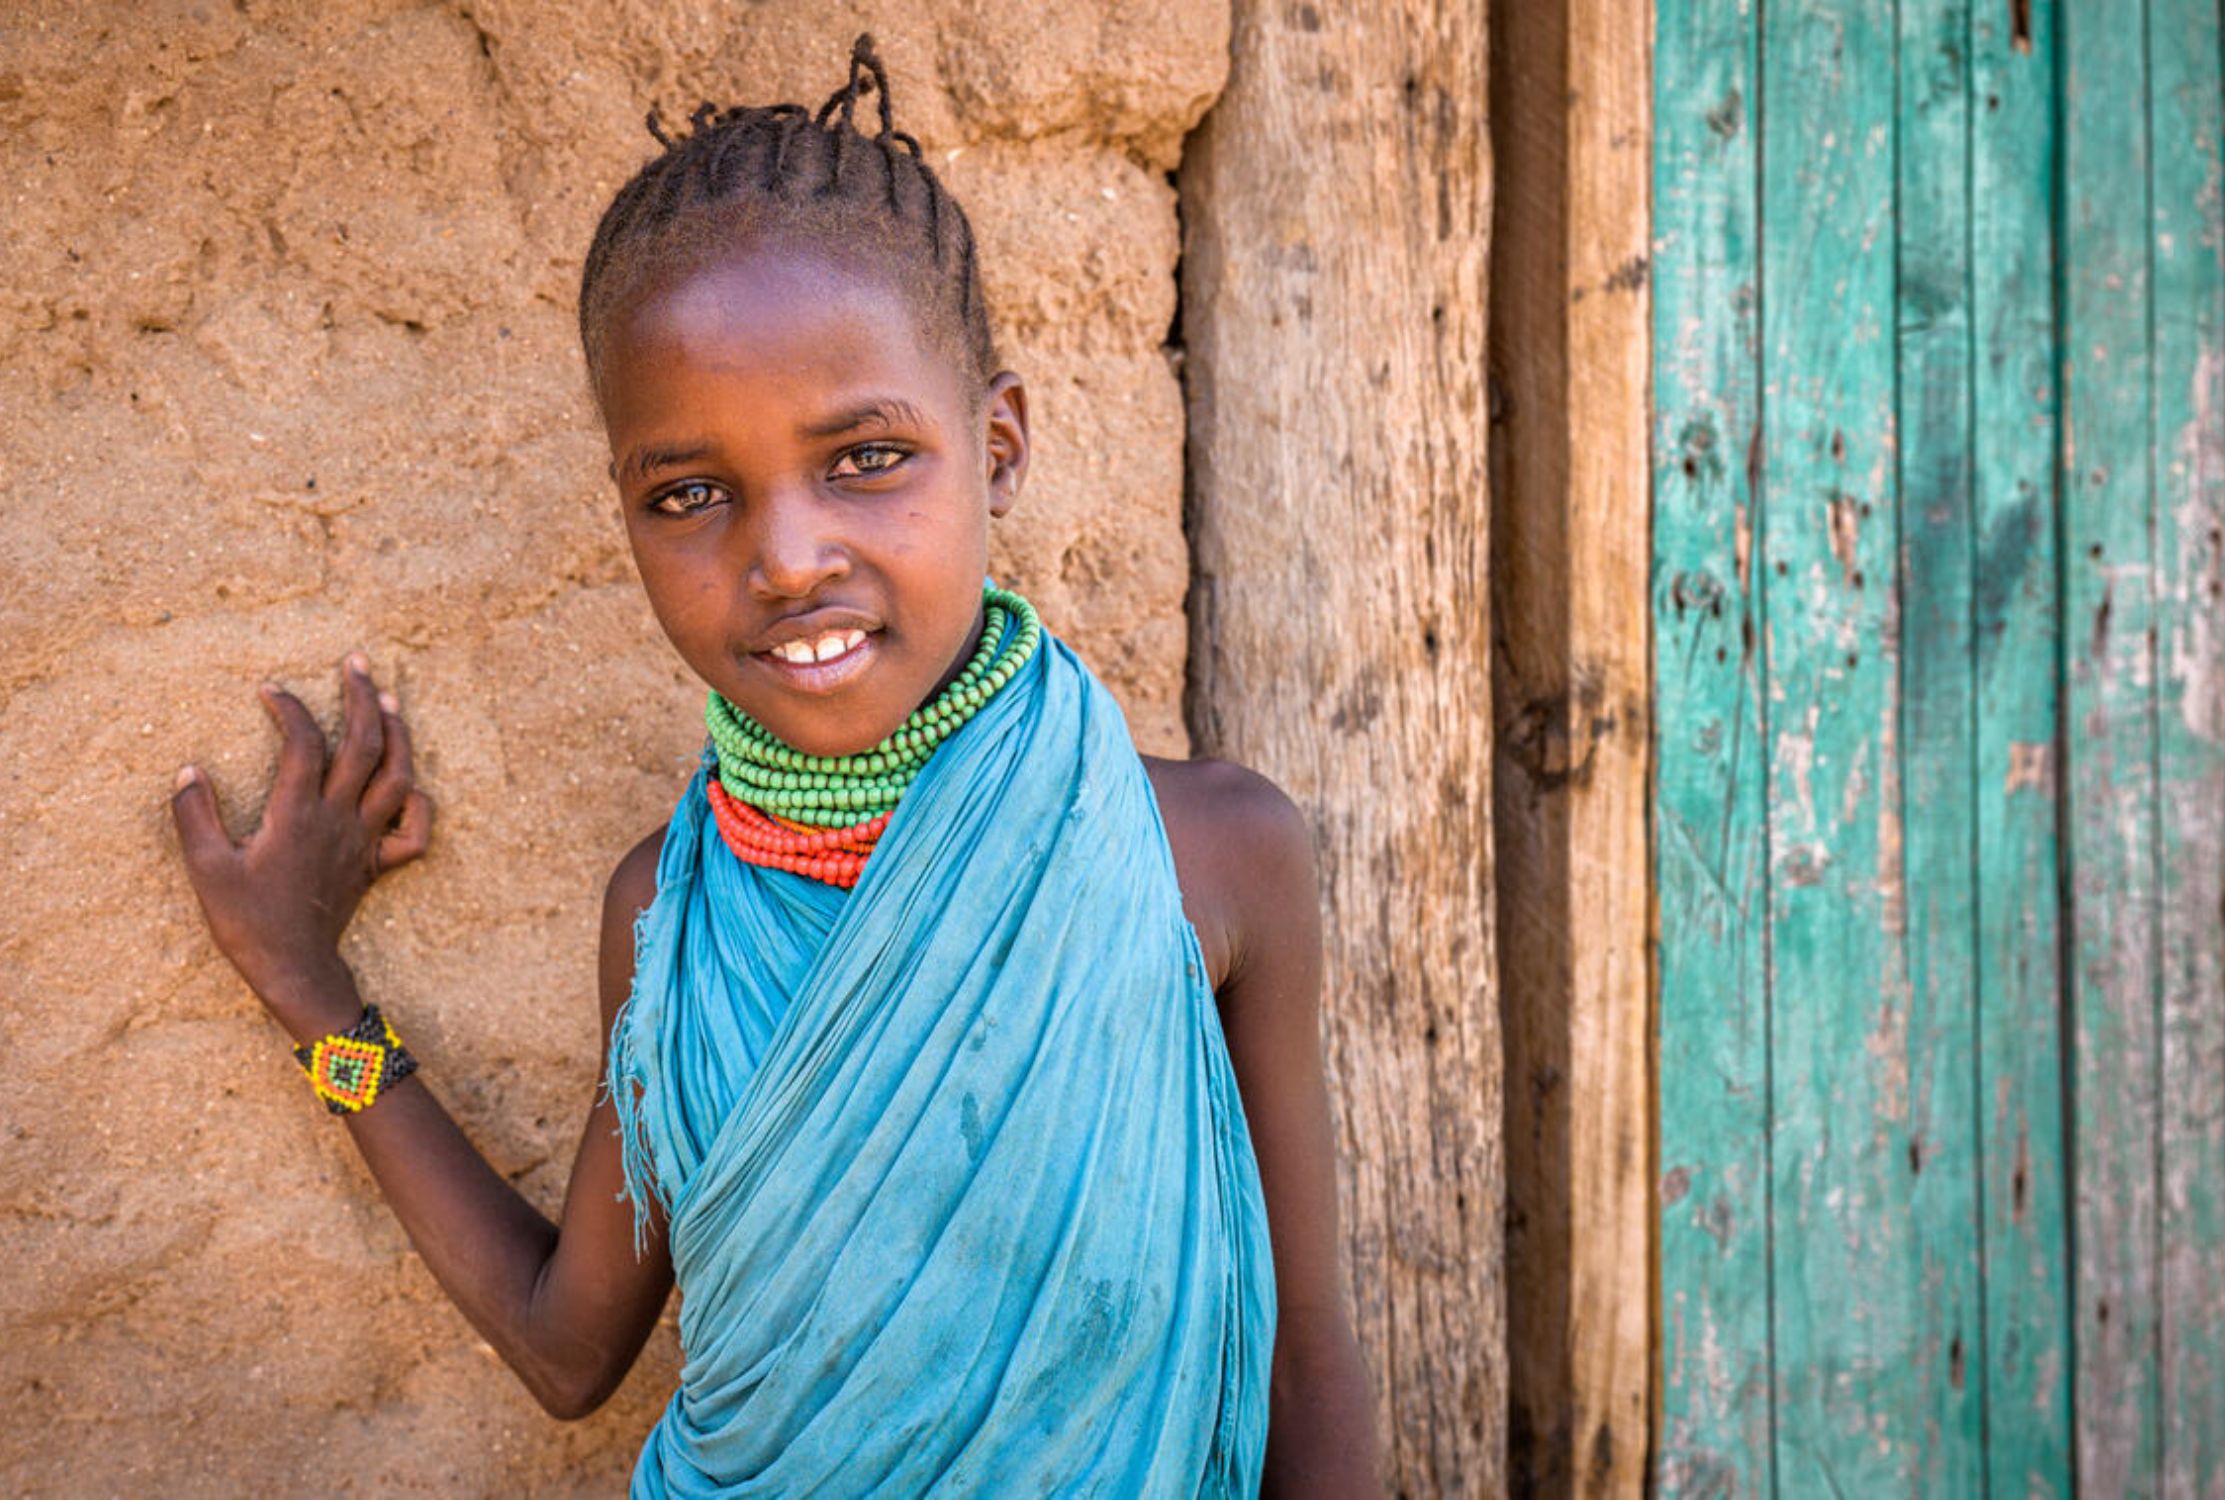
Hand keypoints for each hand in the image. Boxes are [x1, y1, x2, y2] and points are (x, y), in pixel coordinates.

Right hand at [170, 653, 431, 1023]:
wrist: (294, 968)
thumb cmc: (247, 921)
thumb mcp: (206, 868)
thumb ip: (194, 816)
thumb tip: (187, 770)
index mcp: (297, 814)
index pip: (303, 742)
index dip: (289, 708)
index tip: (270, 690)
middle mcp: (340, 819)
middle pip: (366, 744)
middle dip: (363, 696)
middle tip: (355, 662)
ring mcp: (365, 840)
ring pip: (399, 777)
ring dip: (399, 734)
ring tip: (389, 699)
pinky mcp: (377, 864)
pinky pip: (415, 833)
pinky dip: (419, 804)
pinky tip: (409, 785)